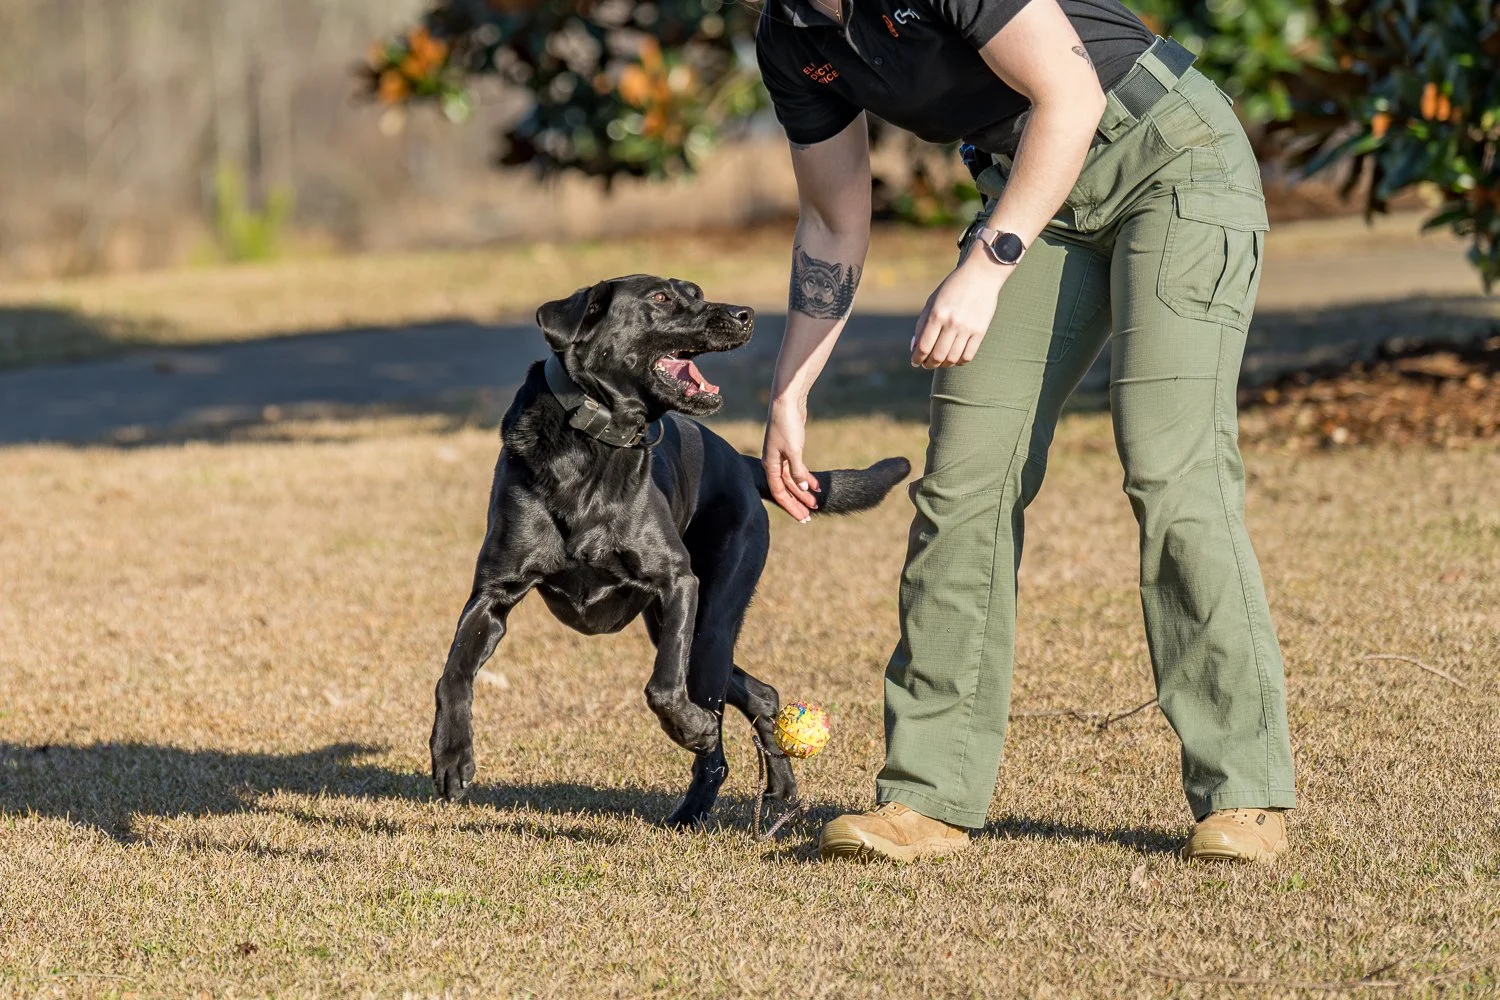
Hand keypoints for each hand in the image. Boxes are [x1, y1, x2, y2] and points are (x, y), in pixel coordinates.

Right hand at [762, 396, 819, 522]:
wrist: (787, 402)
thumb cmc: (786, 424)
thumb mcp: (794, 450)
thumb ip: (798, 471)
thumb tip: (801, 489)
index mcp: (770, 465)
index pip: (779, 492)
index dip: (791, 507)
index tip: (803, 517)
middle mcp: (773, 463)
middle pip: (786, 489)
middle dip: (798, 503)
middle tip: (810, 516)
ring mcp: (782, 457)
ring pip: (792, 480)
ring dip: (803, 492)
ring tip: (816, 502)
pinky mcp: (790, 450)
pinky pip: (797, 470)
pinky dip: (806, 478)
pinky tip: (816, 485)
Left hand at [910, 254, 1007, 368]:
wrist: (981, 274)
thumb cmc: (952, 288)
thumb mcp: (932, 301)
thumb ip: (922, 324)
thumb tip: (914, 348)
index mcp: (937, 314)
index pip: (924, 346)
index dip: (917, 358)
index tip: (915, 362)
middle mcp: (952, 322)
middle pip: (937, 356)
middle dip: (929, 364)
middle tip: (927, 364)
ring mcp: (967, 328)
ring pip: (952, 358)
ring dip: (943, 365)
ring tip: (940, 362)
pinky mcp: (980, 331)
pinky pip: (968, 355)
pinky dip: (959, 361)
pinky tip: (955, 358)